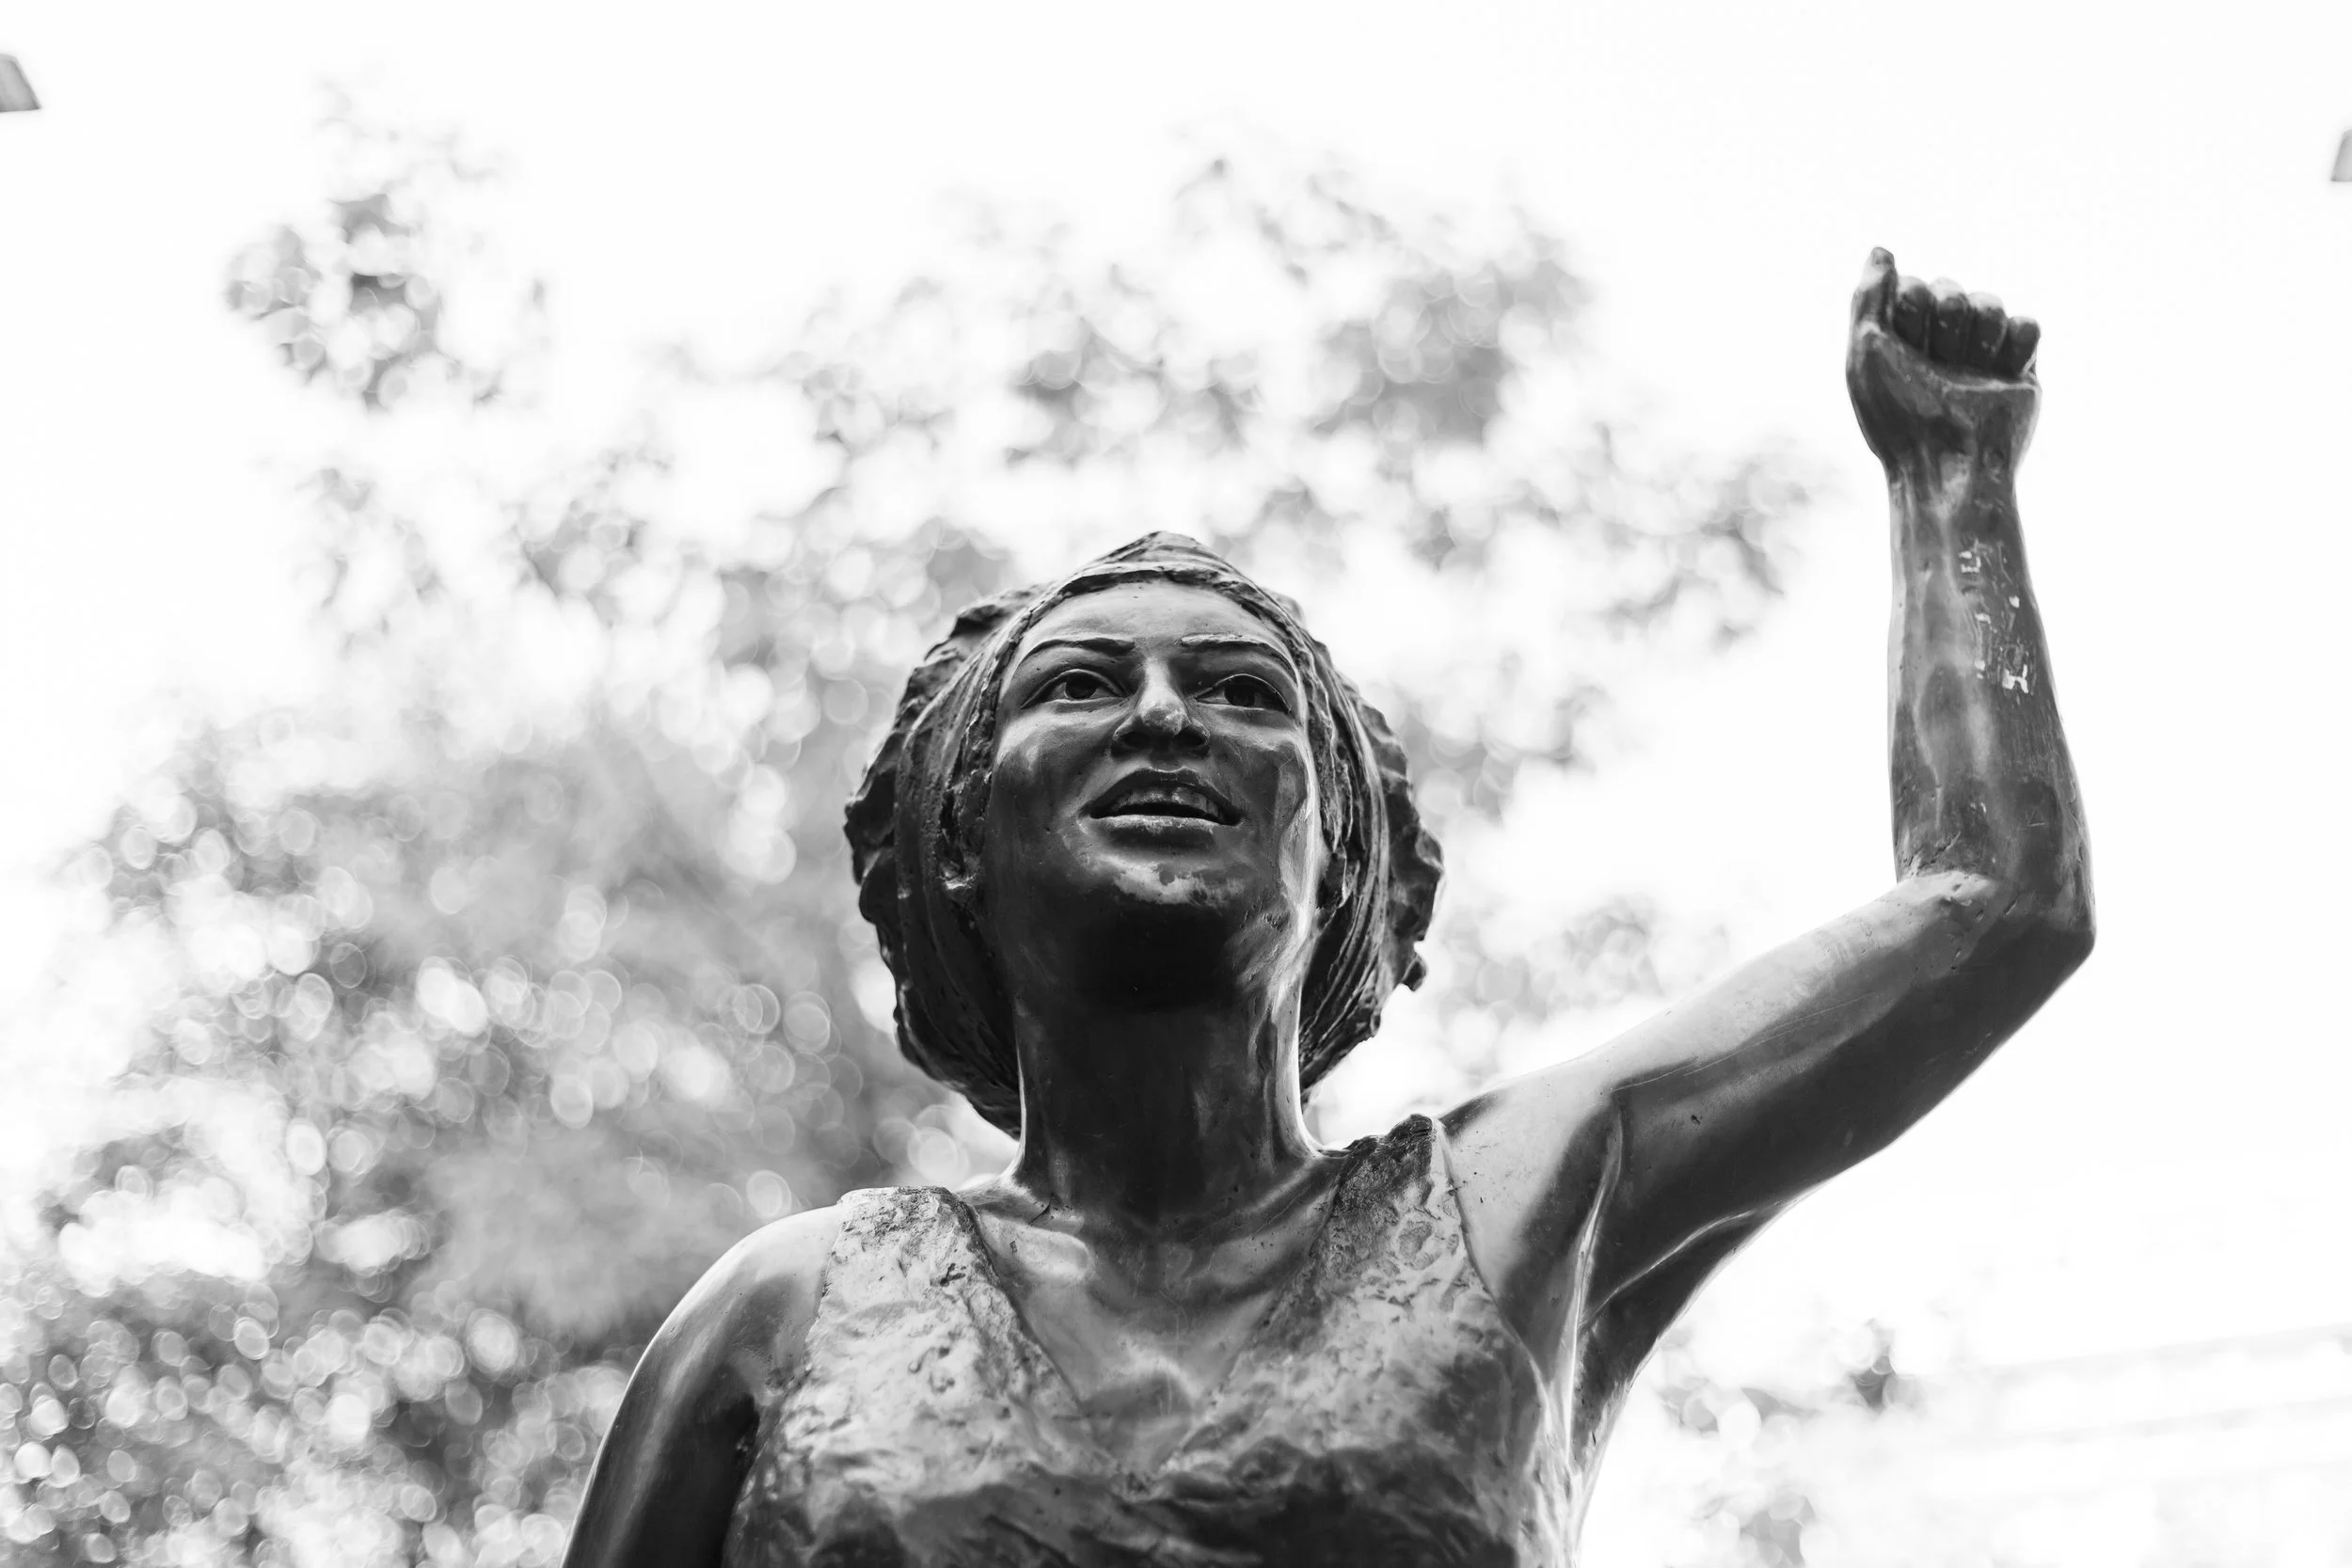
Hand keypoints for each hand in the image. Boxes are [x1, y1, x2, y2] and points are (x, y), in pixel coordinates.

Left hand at [1847, 248, 2037, 479]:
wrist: (1952, 463)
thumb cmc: (1899, 414)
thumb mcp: (1866, 351)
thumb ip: (1868, 295)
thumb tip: (1881, 249)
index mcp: (1902, 339)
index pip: (1916, 286)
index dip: (1912, 314)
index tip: (1905, 352)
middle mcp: (1941, 343)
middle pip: (1955, 290)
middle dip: (1946, 327)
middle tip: (1939, 371)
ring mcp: (1982, 354)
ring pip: (1992, 301)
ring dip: (1979, 337)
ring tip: (1973, 378)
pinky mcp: (2020, 366)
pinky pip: (2028, 324)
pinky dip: (2015, 347)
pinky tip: (2003, 379)